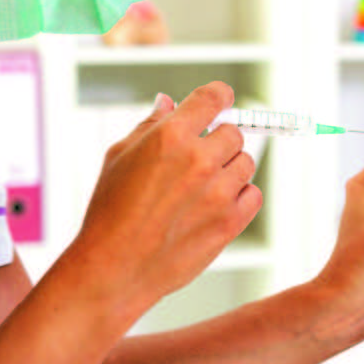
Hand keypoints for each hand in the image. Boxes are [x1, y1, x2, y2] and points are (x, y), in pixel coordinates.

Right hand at [74, 82, 261, 308]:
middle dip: (217, 142)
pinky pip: (253, 194)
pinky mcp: (230, 221)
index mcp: (170, 136)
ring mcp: (218, 191)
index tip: (223, 100)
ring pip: (245, 162)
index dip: (220, 96)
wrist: (114, 267)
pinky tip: (216, 204)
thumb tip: (167, 103)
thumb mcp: (119, 156)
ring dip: (229, 169)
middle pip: (233, 133)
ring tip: (201, 188)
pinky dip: (240, 196)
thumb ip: (149, 125)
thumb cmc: (110, 213)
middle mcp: (199, 159)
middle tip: (197, 160)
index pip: (213, 98)